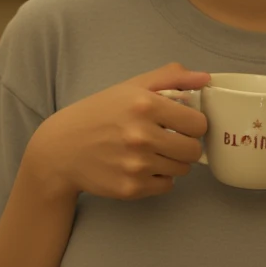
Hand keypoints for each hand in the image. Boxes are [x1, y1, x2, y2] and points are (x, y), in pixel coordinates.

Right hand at [28, 62, 210, 200]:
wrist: (60, 149)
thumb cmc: (99, 114)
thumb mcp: (131, 87)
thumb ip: (171, 78)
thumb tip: (205, 78)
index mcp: (145, 106)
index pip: (199, 123)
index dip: (193, 124)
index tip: (182, 123)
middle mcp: (141, 136)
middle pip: (194, 150)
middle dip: (186, 144)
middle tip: (169, 139)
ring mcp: (136, 165)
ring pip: (183, 169)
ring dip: (173, 161)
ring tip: (152, 152)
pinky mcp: (131, 188)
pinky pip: (166, 186)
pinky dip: (158, 178)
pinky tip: (140, 167)